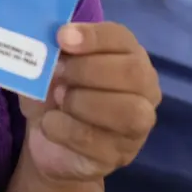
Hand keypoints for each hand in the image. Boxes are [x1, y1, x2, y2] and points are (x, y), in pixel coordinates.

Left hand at [18, 22, 160, 182]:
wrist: (48, 134)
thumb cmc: (54, 86)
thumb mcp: (48, 63)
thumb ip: (53, 48)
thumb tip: (49, 39)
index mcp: (127, 54)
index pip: (121, 38)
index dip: (93, 36)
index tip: (62, 37)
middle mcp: (143, 87)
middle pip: (132, 72)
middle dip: (87, 70)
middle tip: (56, 72)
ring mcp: (137, 124)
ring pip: (128, 111)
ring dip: (84, 101)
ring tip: (58, 98)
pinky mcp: (119, 154)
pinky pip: (99, 141)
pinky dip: (67, 129)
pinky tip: (50, 122)